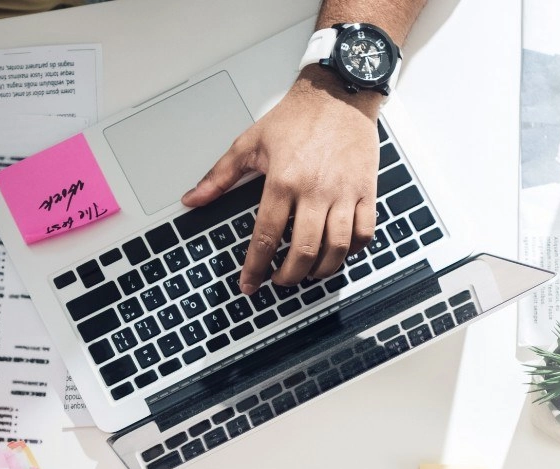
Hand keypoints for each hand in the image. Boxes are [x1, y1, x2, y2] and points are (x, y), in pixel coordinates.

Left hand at [180, 71, 380, 292]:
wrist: (338, 93)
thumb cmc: (297, 116)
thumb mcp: (250, 143)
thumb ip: (219, 176)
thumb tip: (193, 199)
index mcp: (283, 180)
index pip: (266, 237)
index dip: (255, 267)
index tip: (249, 284)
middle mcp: (315, 190)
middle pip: (304, 251)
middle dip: (289, 276)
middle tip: (279, 280)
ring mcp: (344, 193)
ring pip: (336, 248)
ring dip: (321, 270)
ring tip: (308, 273)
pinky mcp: (366, 190)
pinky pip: (364, 232)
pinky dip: (352, 250)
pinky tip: (338, 251)